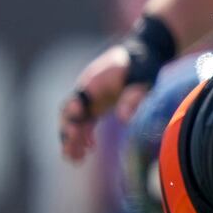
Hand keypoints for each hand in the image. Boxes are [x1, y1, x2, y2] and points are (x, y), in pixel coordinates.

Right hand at [59, 45, 151, 161]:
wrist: (145, 52)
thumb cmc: (143, 65)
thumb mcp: (142, 81)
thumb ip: (132, 98)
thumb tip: (124, 120)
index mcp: (94, 82)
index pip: (76, 101)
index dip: (72, 117)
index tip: (74, 133)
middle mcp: (88, 89)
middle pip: (70, 113)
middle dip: (68, 134)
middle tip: (70, 154)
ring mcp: (92, 97)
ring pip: (77, 120)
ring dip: (74, 139)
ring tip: (74, 160)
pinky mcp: (99, 103)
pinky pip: (87, 121)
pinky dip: (85, 135)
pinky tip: (89, 150)